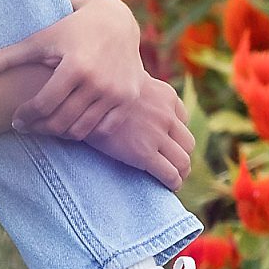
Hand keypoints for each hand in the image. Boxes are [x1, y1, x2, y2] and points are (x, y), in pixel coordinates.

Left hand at [0, 0, 195, 188]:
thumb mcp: (39, 40)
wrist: (116, 20)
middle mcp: (99, 82)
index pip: (44, 105)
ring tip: (46, 126)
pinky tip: (69, 124)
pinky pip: (102, 129)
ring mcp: (117, 93)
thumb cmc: (70, 29)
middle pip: (61, 121)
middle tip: (27, 127)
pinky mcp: (128, 99)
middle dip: (40, 128)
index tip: (15, 120)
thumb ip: (5, 57)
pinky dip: (84, 131)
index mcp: (75, 66)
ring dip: (60, 133)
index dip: (25, 117)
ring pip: (81, 129)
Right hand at [85, 76, 195, 191]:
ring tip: (173, 179)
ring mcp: (157, 135)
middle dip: (181, 156)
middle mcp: (166, 115)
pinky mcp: (145, 154)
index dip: (175, 135)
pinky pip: (170, 174)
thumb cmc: (100, 93)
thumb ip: (143, 92)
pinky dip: (173, 183)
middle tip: (173, 166)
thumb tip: (143, 105)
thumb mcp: (128, 83)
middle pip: (187, 143)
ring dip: (180, 172)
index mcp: (166, 96)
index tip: (167, 143)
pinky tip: (168, 186)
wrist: (81, 102)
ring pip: (183, 161)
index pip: (182, 120)